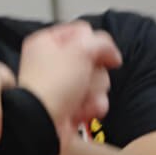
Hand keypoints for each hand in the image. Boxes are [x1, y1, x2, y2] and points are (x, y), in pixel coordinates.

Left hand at [17, 21, 123, 138]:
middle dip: (95, 73)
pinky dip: (92, 106)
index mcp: (47, 42)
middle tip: (83, 78)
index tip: (99, 54)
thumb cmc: (53, 85)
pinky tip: (82, 111)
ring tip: (81, 98)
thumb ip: (101, 43)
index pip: (83, 31)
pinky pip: (95, 99)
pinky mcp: (71, 103)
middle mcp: (53, 62)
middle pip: (94, 58)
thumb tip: (111, 54)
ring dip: (95, 91)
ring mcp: (62, 84)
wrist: (43, 123)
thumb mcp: (80, 50)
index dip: (95, 43)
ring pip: (98, 80)